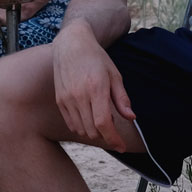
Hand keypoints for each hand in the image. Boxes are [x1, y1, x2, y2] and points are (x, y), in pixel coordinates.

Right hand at [52, 25, 134, 151]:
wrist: (71, 44)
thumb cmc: (96, 58)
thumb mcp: (114, 75)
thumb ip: (122, 98)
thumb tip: (131, 117)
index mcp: (96, 88)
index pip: (103, 123)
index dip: (113, 139)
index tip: (121, 146)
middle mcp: (79, 95)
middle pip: (92, 130)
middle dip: (105, 136)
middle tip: (113, 126)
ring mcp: (67, 98)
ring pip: (81, 130)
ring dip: (93, 132)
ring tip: (100, 119)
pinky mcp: (59, 99)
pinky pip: (70, 123)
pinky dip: (81, 127)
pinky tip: (88, 118)